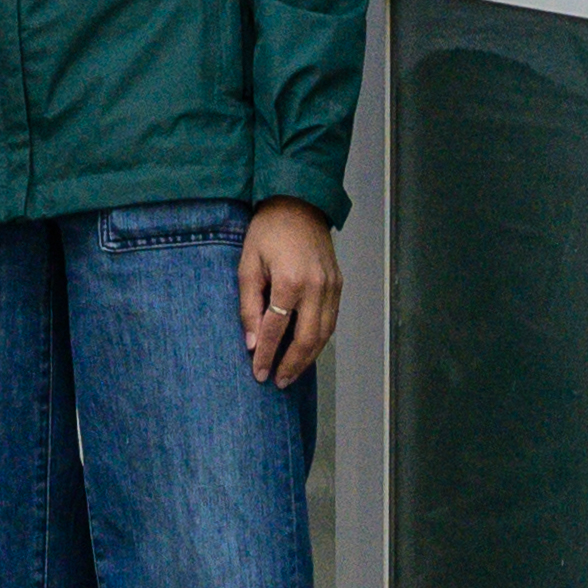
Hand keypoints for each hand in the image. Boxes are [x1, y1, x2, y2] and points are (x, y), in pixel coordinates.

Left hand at [241, 201, 342, 384]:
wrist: (299, 204)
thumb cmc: (267, 232)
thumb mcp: (248, 265)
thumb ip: (249, 305)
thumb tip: (251, 343)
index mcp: (290, 281)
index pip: (276, 329)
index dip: (265, 354)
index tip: (257, 373)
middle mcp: (317, 288)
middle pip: (307, 339)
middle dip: (291, 364)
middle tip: (277, 382)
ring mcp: (333, 287)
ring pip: (324, 334)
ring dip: (308, 358)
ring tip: (291, 374)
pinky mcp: (339, 285)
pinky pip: (331, 321)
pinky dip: (319, 340)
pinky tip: (306, 351)